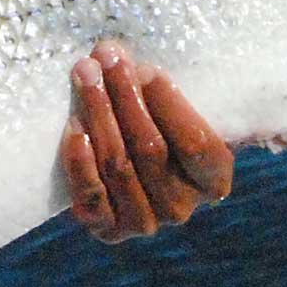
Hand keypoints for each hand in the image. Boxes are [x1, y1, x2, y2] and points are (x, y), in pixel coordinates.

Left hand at [61, 42, 233, 243]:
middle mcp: (181, 207)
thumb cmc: (162, 124)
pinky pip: (91, 196)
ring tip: (86, 74)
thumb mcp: (183, 109)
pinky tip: (73, 125)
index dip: (169, 105)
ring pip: (118, 164)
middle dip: (125, 96)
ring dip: (99, 114)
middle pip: (151, 149)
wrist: (130, 168)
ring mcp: (144, 222)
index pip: (196, 144)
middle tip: (107, 56)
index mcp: (213, 180)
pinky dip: (80, 160)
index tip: (146, 68)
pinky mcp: (108, 230)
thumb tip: (139, 57)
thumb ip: (173, 92)